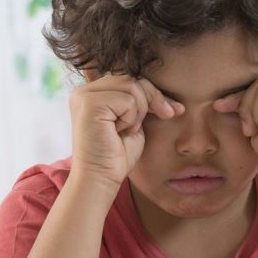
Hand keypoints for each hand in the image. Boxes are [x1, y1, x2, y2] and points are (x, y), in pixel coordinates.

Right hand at [68, 74, 182, 191]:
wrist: (102, 179)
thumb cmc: (117, 156)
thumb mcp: (134, 122)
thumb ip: (141, 101)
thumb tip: (170, 94)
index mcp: (91, 93)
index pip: (128, 79)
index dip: (152, 93)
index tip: (174, 110)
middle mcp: (83, 91)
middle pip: (131, 78)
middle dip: (153, 98)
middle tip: (166, 116)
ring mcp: (84, 96)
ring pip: (132, 86)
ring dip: (140, 111)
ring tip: (127, 130)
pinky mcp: (89, 104)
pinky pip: (128, 99)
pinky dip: (132, 118)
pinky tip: (119, 132)